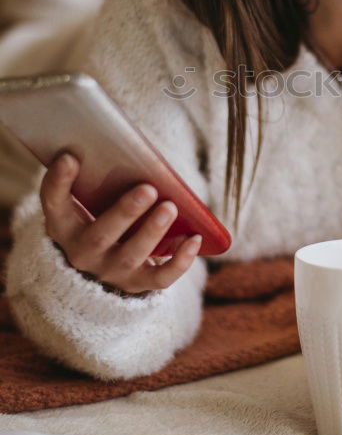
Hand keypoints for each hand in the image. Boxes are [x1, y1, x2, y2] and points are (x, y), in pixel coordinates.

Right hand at [40, 152, 201, 294]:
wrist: (99, 274)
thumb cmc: (98, 221)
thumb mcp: (87, 204)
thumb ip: (97, 181)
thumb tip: (126, 150)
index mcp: (64, 226)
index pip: (53, 204)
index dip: (58, 182)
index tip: (70, 157)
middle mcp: (82, 253)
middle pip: (100, 235)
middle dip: (125, 212)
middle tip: (148, 189)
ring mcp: (110, 272)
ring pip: (131, 255)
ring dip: (153, 231)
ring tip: (171, 207)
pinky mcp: (137, 284)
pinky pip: (160, 278)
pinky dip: (180, 261)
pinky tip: (194, 238)